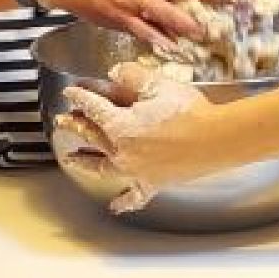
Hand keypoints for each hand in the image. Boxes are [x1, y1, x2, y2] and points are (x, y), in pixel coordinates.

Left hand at [55, 61, 211, 212]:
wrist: (215, 139)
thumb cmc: (189, 112)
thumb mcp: (159, 85)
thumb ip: (133, 76)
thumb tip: (115, 72)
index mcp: (120, 124)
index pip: (93, 106)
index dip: (80, 96)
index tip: (71, 92)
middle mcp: (121, 150)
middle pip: (92, 135)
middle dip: (75, 126)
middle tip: (63, 121)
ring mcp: (135, 169)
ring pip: (102, 166)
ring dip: (85, 160)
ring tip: (72, 159)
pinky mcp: (152, 182)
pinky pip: (133, 196)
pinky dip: (123, 202)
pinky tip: (115, 205)